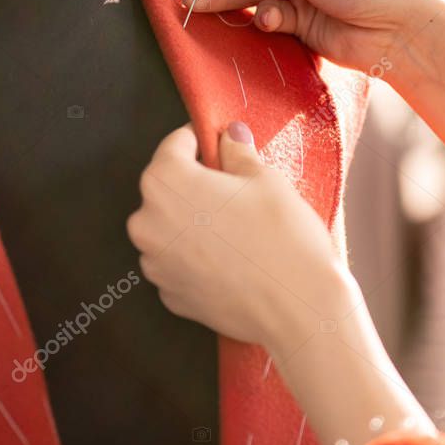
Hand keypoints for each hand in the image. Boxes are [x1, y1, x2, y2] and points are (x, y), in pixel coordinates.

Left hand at [126, 122, 358, 355]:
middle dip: (196, 184)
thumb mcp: (265, 179)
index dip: (202, 140)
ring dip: (195, 222)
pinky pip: (179, 262)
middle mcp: (147, 222)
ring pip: (171, 228)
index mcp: (165, 182)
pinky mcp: (170, 295)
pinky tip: (232, 258)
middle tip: (236, 190)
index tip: (222, 144)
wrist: (298, 307)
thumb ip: (236, 152)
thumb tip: (228, 136)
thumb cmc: (282, 236)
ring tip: (237, 228)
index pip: (175, 145)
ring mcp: (155, 264)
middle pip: (167, 189)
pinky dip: (198, 256)